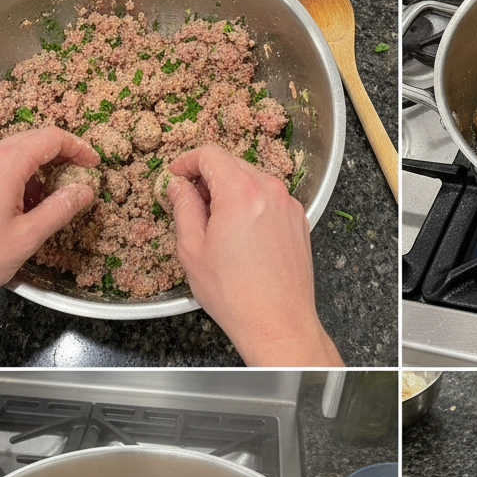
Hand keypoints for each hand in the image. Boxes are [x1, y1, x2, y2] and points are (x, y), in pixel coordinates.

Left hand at [0, 127, 98, 355]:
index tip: (93, 162)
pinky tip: (16, 209)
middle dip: (59, 157)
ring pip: (8, 155)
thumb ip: (59, 210)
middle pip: (29, 141)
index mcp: (2, 166)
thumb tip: (83, 192)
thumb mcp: (27, 238)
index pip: (49, 139)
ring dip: (34, 172)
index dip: (77, 147)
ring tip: (46, 203)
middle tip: (78, 178)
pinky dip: (11, 179)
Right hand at [167, 145, 341, 366]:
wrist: (278, 322)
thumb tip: (179, 187)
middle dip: (208, 177)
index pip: (210, 154)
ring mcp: (289, 206)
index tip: (176, 174)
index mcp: (241, 191)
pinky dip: (252, 205)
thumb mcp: (193, 249)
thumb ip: (184, 208)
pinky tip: (240, 233)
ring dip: (231, 191)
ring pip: (254, 181)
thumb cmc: (234, 293)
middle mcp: (270, 191)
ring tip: (215, 222)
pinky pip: (270, 200)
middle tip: (190, 201)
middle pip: (233, 165)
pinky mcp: (299, 222)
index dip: (188, 161)